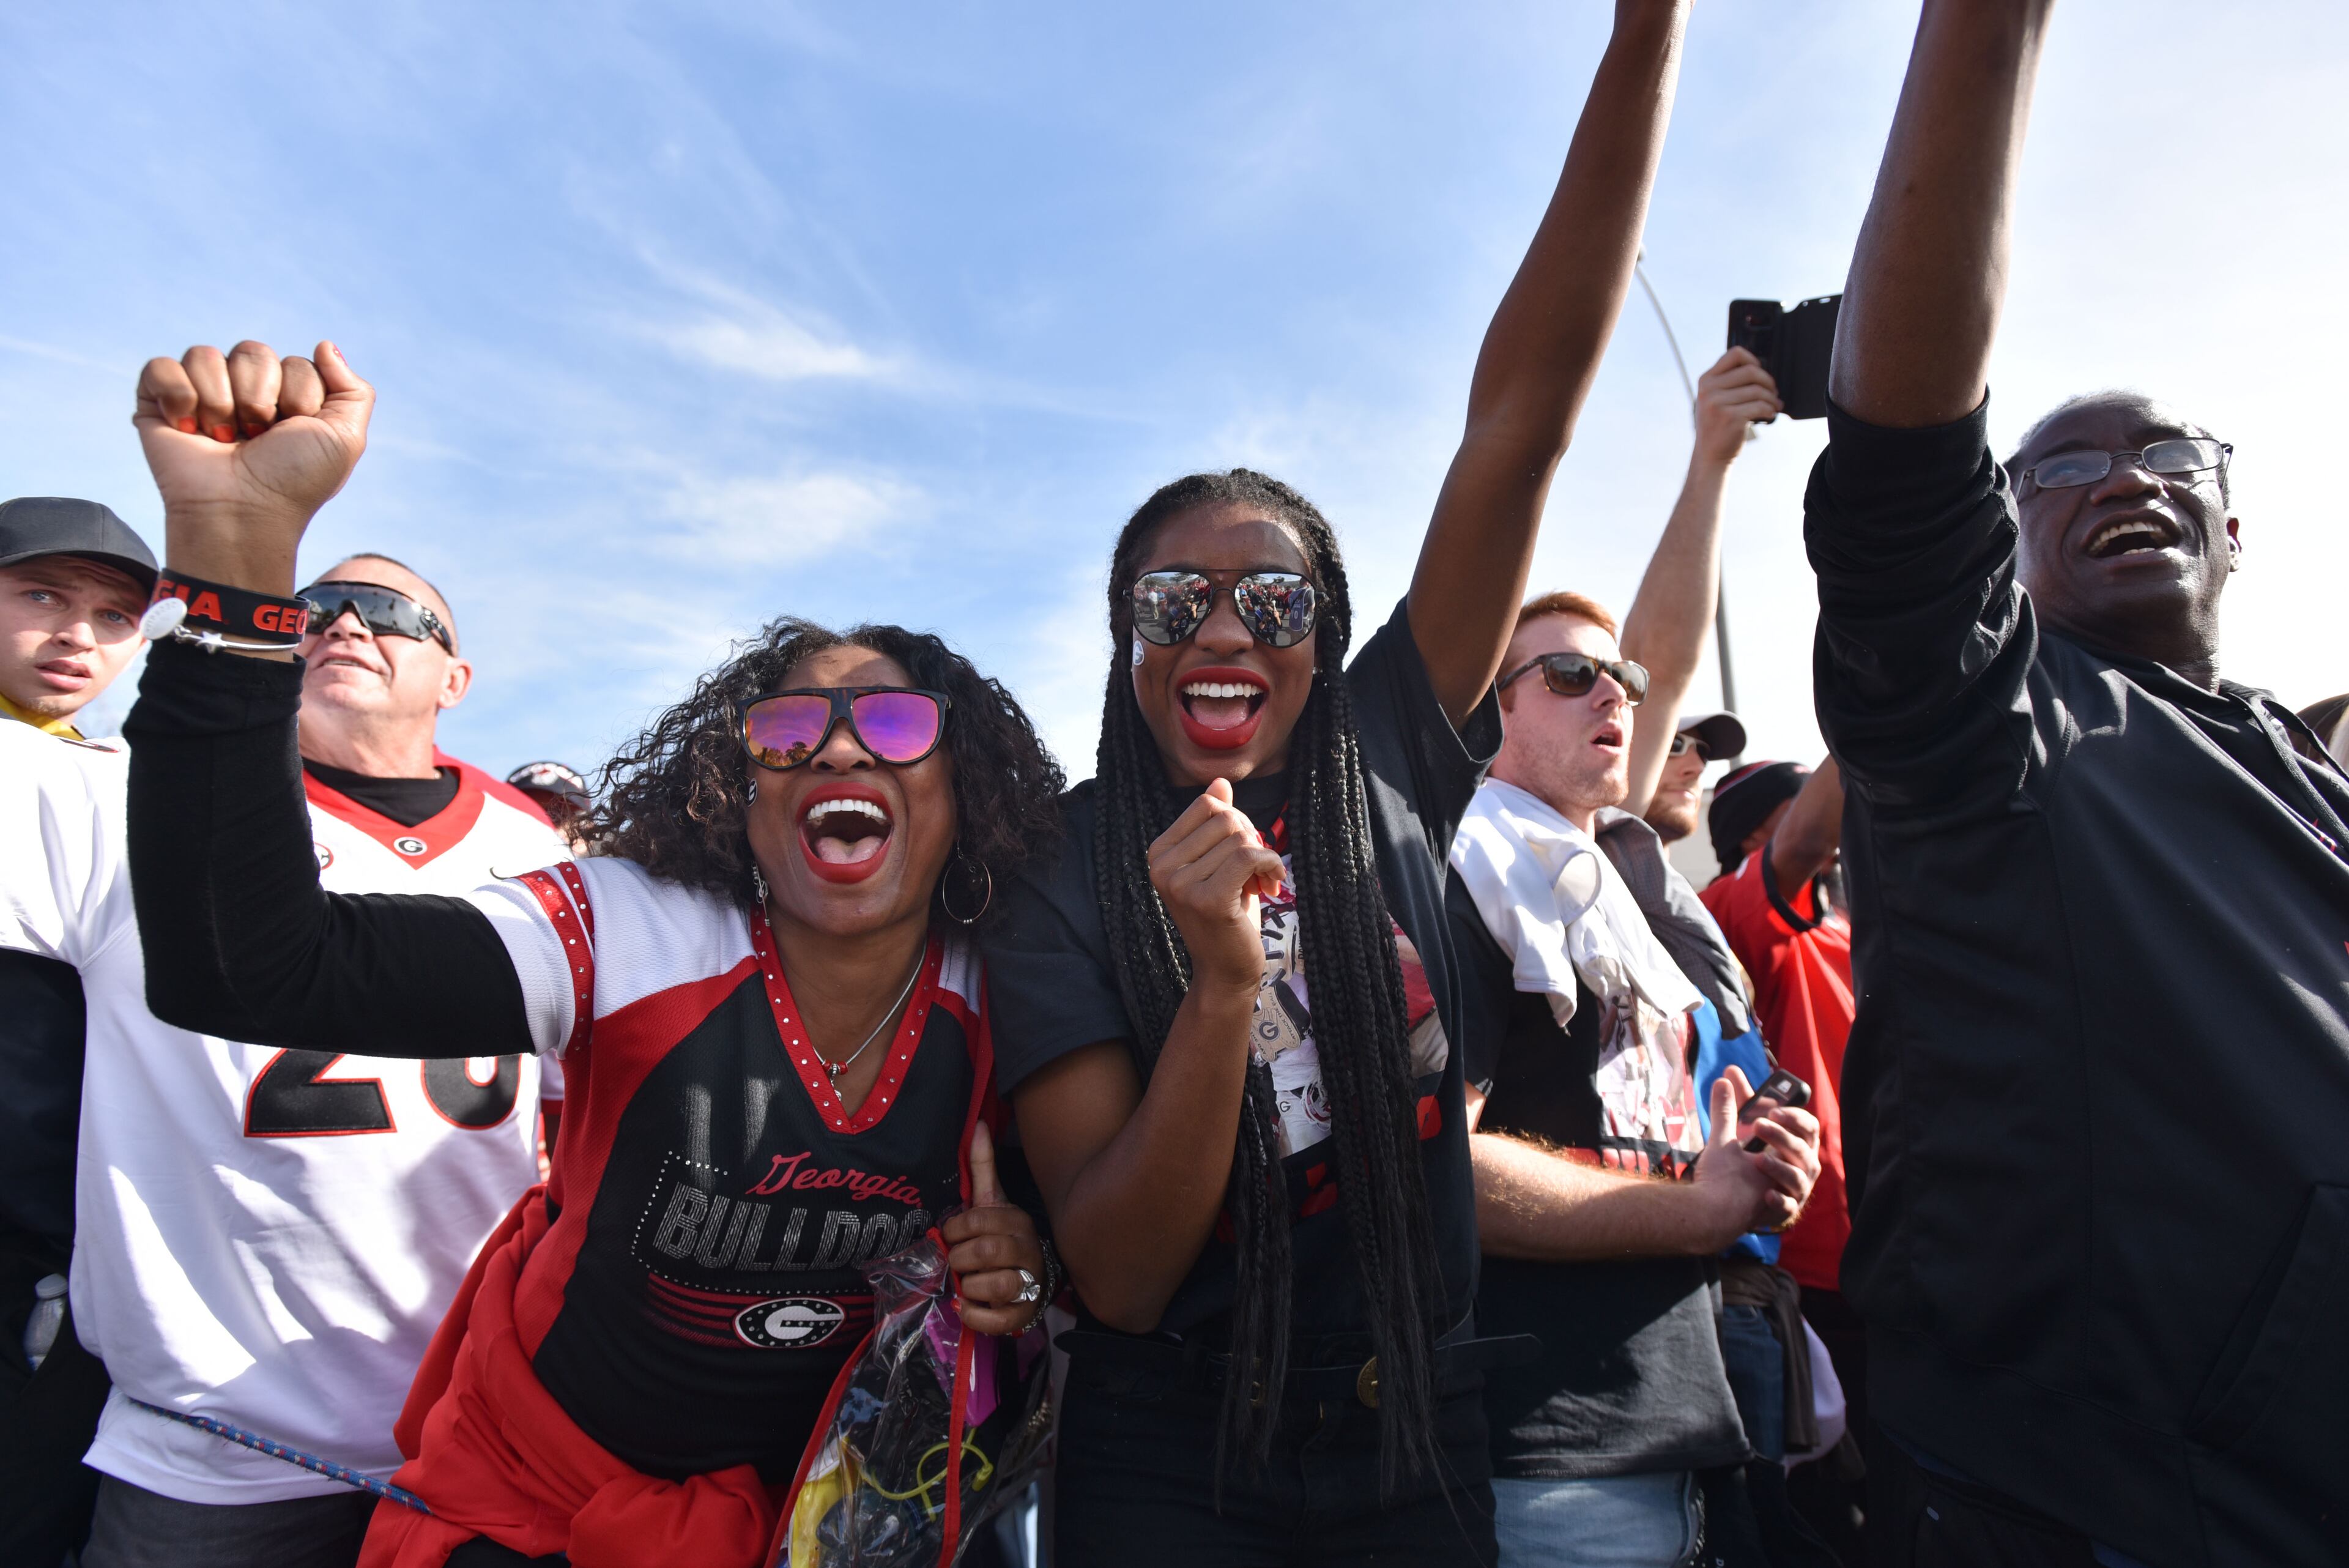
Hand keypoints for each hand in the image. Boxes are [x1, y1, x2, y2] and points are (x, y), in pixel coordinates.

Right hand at [133, 340, 375, 593]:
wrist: (243, 513)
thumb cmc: (294, 481)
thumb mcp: (344, 439)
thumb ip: (353, 390)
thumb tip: (324, 344)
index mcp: (286, 397)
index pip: (295, 362)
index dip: (298, 397)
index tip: (293, 433)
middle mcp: (243, 391)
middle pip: (252, 350)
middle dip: (258, 397)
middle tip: (256, 438)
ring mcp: (201, 395)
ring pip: (205, 355)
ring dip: (220, 403)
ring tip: (223, 439)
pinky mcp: (158, 403)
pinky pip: (161, 367)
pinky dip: (178, 396)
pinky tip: (188, 429)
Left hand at [942, 1121, 1049, 1335]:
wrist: (1032, 1277)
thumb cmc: (1002, 1237)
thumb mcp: (992, 1202)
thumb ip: (982, 1167)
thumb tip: (978, 1125)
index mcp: (1014, 1220)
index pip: (978, 1220)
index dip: (955, 1231)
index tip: (950, 1237)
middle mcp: (1026, 1249)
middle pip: (986, 1251)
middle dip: (960, 1259)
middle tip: (955, 1262)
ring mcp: (1028, 1283)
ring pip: (997, 1285)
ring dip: (970, 1287)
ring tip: (965, 1284)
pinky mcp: (1023, 1315)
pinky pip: (997, 1320)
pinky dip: (975, 1316)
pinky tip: (968, 1306)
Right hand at [1147, 778, 1283, 996]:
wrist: (1226, 970)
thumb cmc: (1225, 914)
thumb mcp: (1218, 863)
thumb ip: (1214, 823)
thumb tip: (1219, 782)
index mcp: (1159, 852)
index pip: (1208, 805)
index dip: (1236, 824)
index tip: (1242, 854)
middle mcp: (1161, 867)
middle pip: (1226, 819)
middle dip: (1251, 841)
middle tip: (1253, 874)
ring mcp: (1180, 884)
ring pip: (1241, 838)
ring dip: (1263, 860)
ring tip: (1258, 887)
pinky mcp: (1207, 900)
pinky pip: (1250, 856)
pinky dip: (1271, 866)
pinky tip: (1273, 885)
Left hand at [1691, 1065, 1820, 1246]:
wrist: (1731, 1203)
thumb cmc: (1745, 1162)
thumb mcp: (1739, 1130)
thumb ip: (1738, 1102)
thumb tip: (1729, 1070)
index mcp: (1798, 1143)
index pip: (1809, 1126)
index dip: (1794, 1117)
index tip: (1773, 1110)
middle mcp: (1803, 1165)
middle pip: (1803, 1148)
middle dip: (1782, 1136)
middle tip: (1758, 1126)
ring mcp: (1797, 1189)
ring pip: (1798, 1176)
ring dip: (1780, 1166)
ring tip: (1758, 1159)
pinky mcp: (1786, 1209)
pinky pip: (1789, 1205)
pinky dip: (1780, 1199)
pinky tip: (1767, 1193)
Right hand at [1692, 347, 1782, 467]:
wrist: (1710, 455)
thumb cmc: (1717, 425)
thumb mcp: (1712, 399)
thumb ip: (1727, 382)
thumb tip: (1760, 369)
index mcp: (1706, 380)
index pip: (1734, 354)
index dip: (1753, 360)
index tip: (1758, 374)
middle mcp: (1709, 390)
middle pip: (1750, 371)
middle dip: (1768, 381)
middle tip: (1773, 392)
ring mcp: (1718, 404)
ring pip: (1758, 390)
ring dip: (1772, 398)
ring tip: (1774, 406)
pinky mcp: (1731, 418)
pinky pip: (1760, 406)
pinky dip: (1770, 410)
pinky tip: (1770, 414)